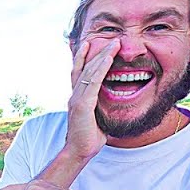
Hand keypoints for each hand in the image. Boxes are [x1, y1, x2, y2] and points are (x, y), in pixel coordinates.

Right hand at [66, 38, 118, 159]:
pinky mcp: (82, 104)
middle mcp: (75, 94)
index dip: (85, 57)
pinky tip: (108, 59)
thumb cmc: (89, 137)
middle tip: (110, 38)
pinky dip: (100, 69)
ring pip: (89, 71)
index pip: (80, 72)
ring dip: (102, 55)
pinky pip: (93, 82)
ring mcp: (77, 98)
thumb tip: (112, 101)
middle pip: (85, 67)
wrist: (78, 151)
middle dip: (97, 51)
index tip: (92, 43)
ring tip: (114, 43)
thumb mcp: (97, 117)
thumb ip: (100, 106)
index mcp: (78, 97)